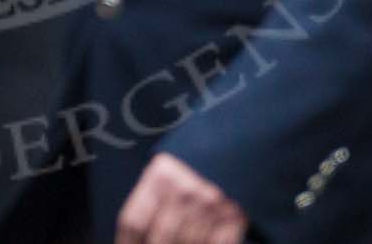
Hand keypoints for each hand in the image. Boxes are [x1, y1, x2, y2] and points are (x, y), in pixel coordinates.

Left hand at [116, 153, 247, 243]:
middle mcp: (185, 190)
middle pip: (160, 239)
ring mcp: (212, 206)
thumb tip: (136, 234)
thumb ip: (152, 193)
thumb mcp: (169, 164)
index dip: (126, 243)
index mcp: (161, 173)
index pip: (134, 222)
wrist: (245, 138)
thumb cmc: (200, 153)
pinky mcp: (235, 218)